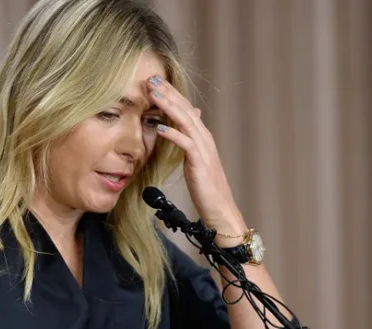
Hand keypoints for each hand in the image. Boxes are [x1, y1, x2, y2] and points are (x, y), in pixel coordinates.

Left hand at [147, 75, 246, 235]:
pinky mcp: (200, 163)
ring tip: (153, 94)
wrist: (220, 209)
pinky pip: (186, 144)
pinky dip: (173, 134)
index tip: (154, 81)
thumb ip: (189, 140)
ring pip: (185, 121)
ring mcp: (204, 149)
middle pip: (185, 109)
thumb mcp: (196, 159)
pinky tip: (159, 127)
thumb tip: (184, 123)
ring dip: (169, 106)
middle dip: (168, 92)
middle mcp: (204, 138)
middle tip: (151, 77)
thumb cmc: (206, 187)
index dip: (170, 93)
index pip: (185, 108)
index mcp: (201, 136)